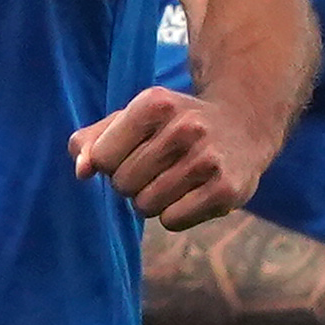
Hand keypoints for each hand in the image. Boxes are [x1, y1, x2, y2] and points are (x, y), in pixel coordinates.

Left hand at [69, 88, 264, 230]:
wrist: (243, 126)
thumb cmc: (172, 125)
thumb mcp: (132, 118)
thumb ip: (94, 140)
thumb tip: (81, 171)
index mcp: (155, 103)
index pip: (102, 158)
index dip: (112, 162)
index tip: (134, 151)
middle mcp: (184, 127)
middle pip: (123, 184)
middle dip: (132, 183)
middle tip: (158, 167)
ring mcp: (208, 159)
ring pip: (145, 205)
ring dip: (152, 201)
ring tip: (174, 180)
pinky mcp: (227, 190)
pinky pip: (172, 221)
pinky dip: (175, 215)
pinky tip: (193, 194)